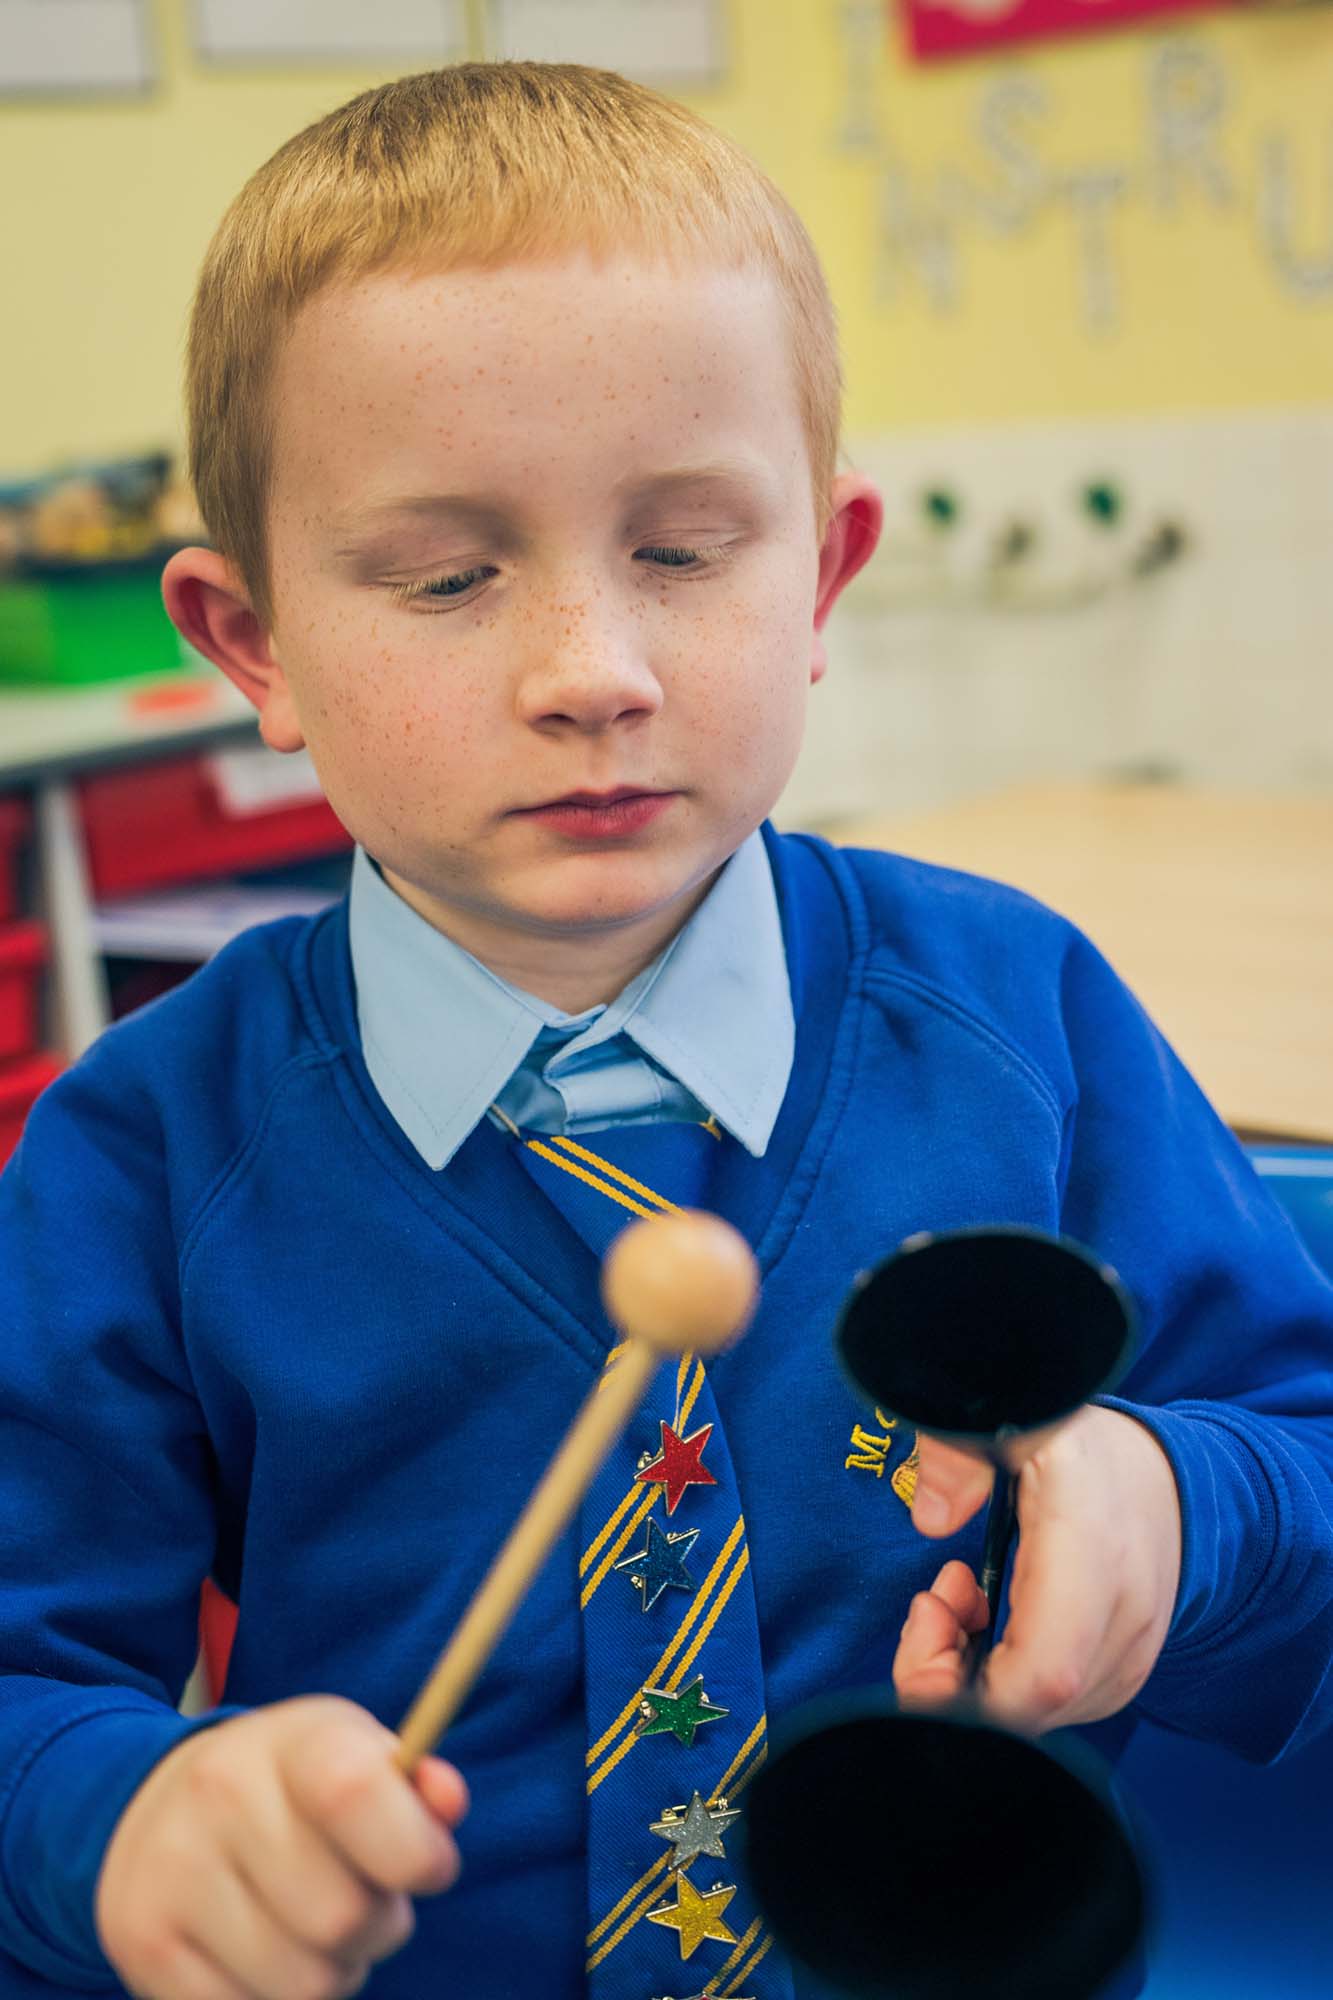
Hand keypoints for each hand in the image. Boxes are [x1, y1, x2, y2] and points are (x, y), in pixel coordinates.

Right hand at [95, 1695, 467, 1999]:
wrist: (155, 1808)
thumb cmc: (290, 1788)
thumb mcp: (351, 1755)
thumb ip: (411, 1783)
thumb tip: (448, 1800)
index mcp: (290, 1741)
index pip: (355, 1793)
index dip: (414, 1850)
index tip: (430, 1870)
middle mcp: (221, 1797)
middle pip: (342, 1917)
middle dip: (377, 1927)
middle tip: (363, 1901)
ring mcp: (175, 1874)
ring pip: (305, 1985)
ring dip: (334, 1972)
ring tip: (315, 1930)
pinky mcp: (146, 1948)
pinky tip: (263, 1954)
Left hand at [892, 1406, 1182, 1731]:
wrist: (1166, 1475)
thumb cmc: (1086, 1449)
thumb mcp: (1021, 1418)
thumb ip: (964, 1451)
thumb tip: (930, 1518)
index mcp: (1092, 1557)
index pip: (1040, 1678)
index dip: (963, 1687)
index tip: (926, 1615)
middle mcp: (1122, 1621)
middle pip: (1023, 1711)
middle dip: (947, 1670)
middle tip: (933, 1602)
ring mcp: (1129, 1657)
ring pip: (1034, 1718)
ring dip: (973, 1672)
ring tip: (963, 1600)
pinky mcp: (1124, 1674)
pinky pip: (1052, 1707)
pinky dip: (1005, 1680)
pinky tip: (994, 1623)